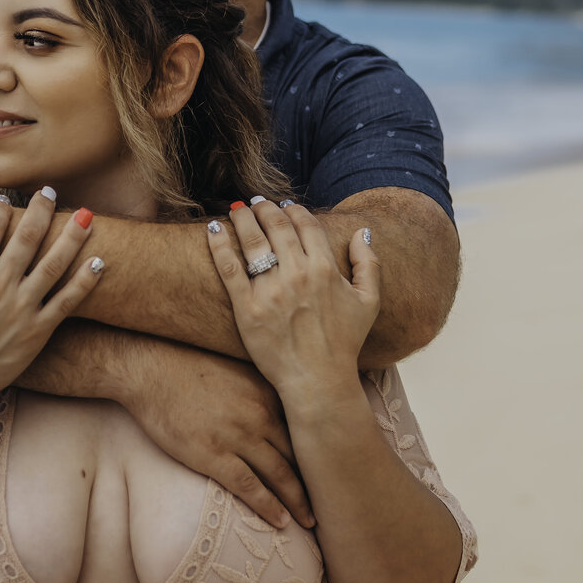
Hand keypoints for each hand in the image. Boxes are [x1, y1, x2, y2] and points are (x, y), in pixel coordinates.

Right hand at [0, 192, 102, 449]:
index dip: (1, 208)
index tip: (9, 198)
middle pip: (27, 236)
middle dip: (41, 209)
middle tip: (51, 191)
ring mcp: (21, 307)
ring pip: (54, 263)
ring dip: (73, 236)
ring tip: (87, 215)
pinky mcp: (39, 330)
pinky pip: (68, 300)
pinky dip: (86, 280)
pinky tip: (99, 262)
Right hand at [121, 341, 313, 530]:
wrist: (148, 368)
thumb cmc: (185, 365)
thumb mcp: (235, 368)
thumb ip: (259, 387)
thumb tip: (275, 401)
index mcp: (267, 392)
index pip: (304, 427)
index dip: (318, 451)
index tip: (331, 467)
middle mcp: (260, 415)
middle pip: (299, 454)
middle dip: (316, 481)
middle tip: (331, 501)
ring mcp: (238, 437)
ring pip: (281, 475)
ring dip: (299, 501)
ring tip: (311, 521)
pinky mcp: (213, 456)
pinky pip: (250, 488)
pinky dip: (269, 507)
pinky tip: (282, 521)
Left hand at [207, 200, 379, 397]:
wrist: (318, 380)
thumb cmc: (344, 342)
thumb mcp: (369, 301)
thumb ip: (369, 263)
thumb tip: (362, 232)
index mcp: (325, 268)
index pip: (305, 225)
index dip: (294, 210)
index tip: (285, 204)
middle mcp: (297, 274)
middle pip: (276, 227)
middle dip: (265, 208)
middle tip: (256, 202)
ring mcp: (270, 291)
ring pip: (251, 241)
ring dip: (243, 218)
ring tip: (237, 209)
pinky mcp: (246, 308)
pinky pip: (228, 268)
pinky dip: (219, 244)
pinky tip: (213, 229)